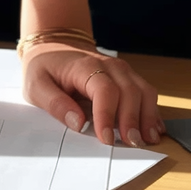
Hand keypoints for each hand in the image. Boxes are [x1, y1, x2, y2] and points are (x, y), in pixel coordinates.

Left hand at [22, 44, 162, 148]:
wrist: (54, 45)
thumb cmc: (45, 66)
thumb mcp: (36, 84)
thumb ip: (54, 103)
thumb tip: (78, 123)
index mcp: (84, 66)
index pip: (104, 90)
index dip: (108, 115)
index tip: (106, 140)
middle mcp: (109, 65)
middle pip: (129, 91)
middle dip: (132, 120)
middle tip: (131, 144)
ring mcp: (121, 70)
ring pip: (143, 91)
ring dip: (148, 117)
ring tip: (148, 140)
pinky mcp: (128, 78)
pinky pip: (146, 92)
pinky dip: (152, 111)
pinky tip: (153, 129)